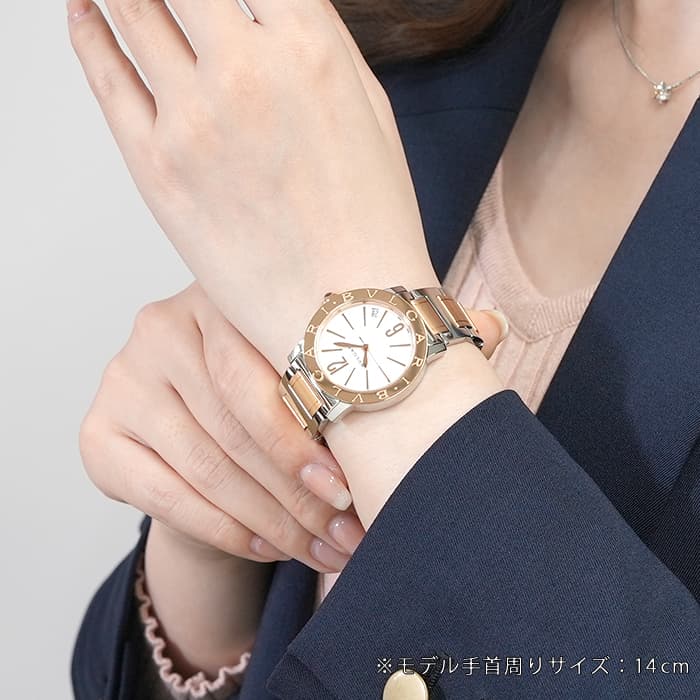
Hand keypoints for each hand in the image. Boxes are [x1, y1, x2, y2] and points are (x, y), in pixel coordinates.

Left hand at [67, 0, 436, 370]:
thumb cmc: (369, 222)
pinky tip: (83, 14)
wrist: (345, 311)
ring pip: (131, 11)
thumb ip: (316, 40)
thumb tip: (265, 6)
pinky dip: (88, 36)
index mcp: (310, 47)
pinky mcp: (154, 167)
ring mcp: (191, 118)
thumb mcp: (370, 109)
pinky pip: (105, 79)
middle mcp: (245, 70)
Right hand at [79, 283, 364, 572]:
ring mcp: (123, 381)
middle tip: (344, 535)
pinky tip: (269, 547)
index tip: (347, 492)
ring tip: (321, 550)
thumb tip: (369, 468)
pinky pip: (168, 498)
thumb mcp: (287, 374)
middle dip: (298, 495)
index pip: (253, 379)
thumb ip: (314, 399)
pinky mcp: (98, 435)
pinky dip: (226, 531)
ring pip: (207, 469)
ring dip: (273, 522)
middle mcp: (160, 330)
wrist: (201, 420)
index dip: (300, 442)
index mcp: (215, 299)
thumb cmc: (258, 392)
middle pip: (233, 429)